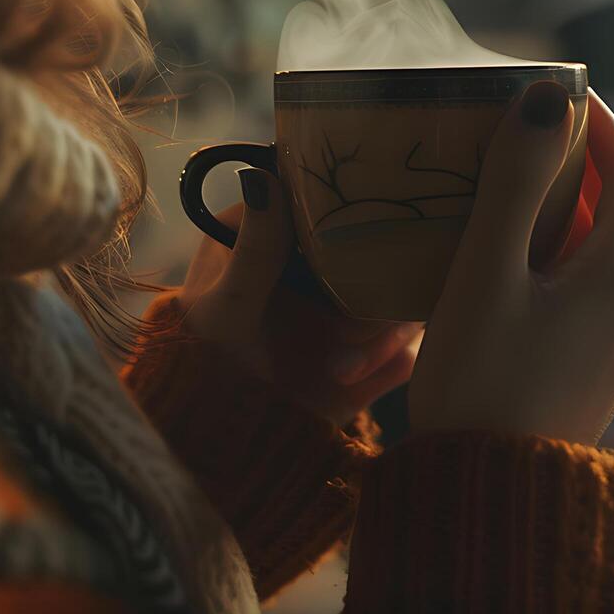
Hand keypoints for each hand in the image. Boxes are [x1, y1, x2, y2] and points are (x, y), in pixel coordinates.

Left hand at [177, 172, 421, 425]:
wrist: (228, 438)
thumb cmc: (206, 363)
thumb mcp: (229, 306)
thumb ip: (256, 248)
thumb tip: (266, 174)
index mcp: (276, 231)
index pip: (332, 200)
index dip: (357, 212)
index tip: (363, 234)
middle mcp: (323, 261)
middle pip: (386, 247)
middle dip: (374, 292)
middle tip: (343, 329)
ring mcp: (352, 303)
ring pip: (405, 297)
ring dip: (379, 334)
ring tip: (336, 368)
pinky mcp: (374, 348)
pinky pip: (408, 343)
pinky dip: (387, 361)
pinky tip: (346, 380)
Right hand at [408, 84, 613, 445]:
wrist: (489, 499)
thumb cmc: (479, 383)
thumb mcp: (485, 273)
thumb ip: (513, 182)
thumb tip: (545, 98)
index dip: (601, 126)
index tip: (559, 96)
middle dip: (569, 179)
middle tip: (509, 152)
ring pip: (597, 266)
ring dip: (557, 232)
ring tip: (493, 218)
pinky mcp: (599, 383)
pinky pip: (585, 307)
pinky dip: (554, 277)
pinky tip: (501, 286)